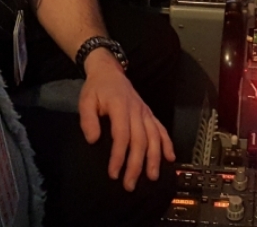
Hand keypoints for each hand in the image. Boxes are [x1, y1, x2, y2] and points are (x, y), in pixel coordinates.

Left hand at [78, 50, 175, 191]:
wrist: (109, 71)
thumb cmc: (96, 88)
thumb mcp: (85, 100)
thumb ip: (88, 119)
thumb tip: (93, 140)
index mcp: (119, 106)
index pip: (122, 135)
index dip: (119, 155)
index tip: (114, 173)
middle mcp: (136, 110)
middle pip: (140, 140)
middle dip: (136, 164)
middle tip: (130, 184)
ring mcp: (145, 112)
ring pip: (154, 137)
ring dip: (154, 158)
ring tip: (152, 177)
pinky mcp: (149, 114)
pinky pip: (161, 129)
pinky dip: (167, 143)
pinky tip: (170, 158)